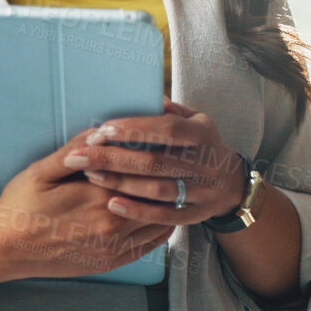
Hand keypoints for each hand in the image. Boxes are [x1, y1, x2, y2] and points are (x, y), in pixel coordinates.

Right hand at [0, 130, 173, 280]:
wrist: (5, 249)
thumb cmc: (19, 206)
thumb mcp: (41, 171)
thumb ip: (75, 150)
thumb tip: (101, 132)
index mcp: (98, 195)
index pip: (141, 172)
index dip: (153, 158)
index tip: (162, 146)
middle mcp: (113, 223)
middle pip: (156, 197)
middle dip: (166, 180)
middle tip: (177, 165)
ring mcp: (115, 246)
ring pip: (160, 221)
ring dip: (169, 205)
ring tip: (173, 188)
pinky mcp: (112, 262)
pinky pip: (151, 245)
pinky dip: (162, 229)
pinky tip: (162, 215)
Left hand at [63, 100, 249, 225]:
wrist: (232, 183)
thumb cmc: (202, 145)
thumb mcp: (196, 120)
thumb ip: (169, 111)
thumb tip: (140, 95)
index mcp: (203, 134)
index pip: (167, 130)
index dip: (134, 130)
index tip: (102, 131)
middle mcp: (205, 163)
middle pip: (154, 161)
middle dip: (113, 158)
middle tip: (78, 156)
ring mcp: (202, 191)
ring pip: (156, 188)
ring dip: (120, 182)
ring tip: (89, 175)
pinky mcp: (196, 215)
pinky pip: (165, 216)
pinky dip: (138, 211)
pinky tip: (112, 204)